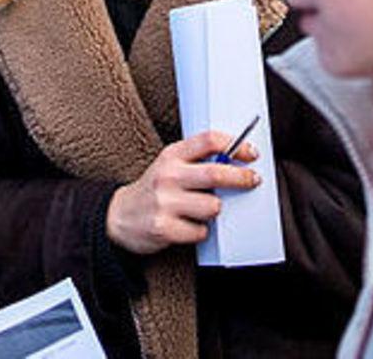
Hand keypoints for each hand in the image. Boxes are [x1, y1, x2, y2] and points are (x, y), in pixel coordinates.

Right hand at [105, 129, 261, 255]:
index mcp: (171, 155)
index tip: (251, 153)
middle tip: (252, 180)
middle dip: (241, 178)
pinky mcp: (164, 228)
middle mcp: (167, 176)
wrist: (119, 216)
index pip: (209, 140)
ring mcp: (165, 203)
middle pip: (215, 173)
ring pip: (213, 207)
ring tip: (202, 209)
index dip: (236, 145)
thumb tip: (235, 160)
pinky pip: (201, 231)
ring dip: (214, 211)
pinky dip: (200, 231)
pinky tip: (188, 225)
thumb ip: (197, 159)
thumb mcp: (169, 165)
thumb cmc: (153, 189)